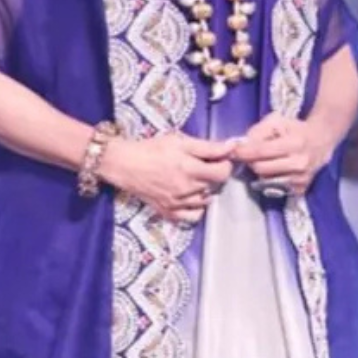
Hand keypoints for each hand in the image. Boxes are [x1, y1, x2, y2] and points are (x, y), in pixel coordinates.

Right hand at [100, 133, 235, 224]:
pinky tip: (190, 196)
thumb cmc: (152, 149)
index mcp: (189, 168)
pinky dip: (196, 207)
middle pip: (214, 185)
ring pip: (205, 200)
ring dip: (205, 189)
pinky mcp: (169, 212)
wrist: (126, 164)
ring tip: (194, 177)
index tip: (219, 157)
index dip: (225, 163)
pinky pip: (193, 216)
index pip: (223, 172)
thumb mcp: (180, 140)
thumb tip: (232, 146)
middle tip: (202, 164)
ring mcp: (178, 204)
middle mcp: (186, 189)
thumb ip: (208, 146)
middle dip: (213, 173)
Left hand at [233, 113, 334, 195]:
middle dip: (250, 161)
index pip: (261, 152)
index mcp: (294, 144)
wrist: (321, 141)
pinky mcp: (301, 189)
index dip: (244, 152)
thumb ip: (257, 131)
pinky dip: (269, 179)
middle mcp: (299, 164)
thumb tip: (241, 145)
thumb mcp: (276, 121)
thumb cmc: (295, 129)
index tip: (233, 151)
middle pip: (260, 169)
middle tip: (248, 155)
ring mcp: (301, 179)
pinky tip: (273, 170)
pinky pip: (275, 188)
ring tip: (261, 161)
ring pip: (265, 181)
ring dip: (259, 171)